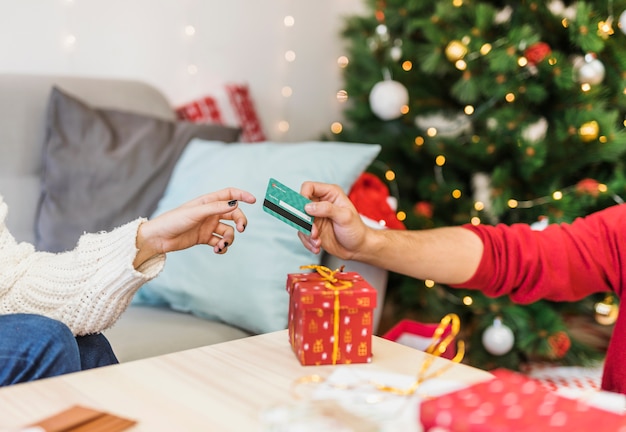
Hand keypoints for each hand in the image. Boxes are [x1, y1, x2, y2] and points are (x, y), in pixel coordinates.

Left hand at [133, 187, 255, 267]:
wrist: (158, 238)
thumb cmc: (174, 220)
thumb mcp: (196, 212)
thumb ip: (216, 208)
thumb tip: (235, 204)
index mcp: (208, 201)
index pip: (229, 194)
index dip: (242, 195)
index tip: (253, 200)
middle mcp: (210, 213)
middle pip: (233, 215)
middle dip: (240, 222)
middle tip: (241, 229)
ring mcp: (208, 226)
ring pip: (228, 231)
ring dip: (229, 239)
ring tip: (221, 246)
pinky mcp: (205, 239)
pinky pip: (220, 242)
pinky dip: (222, 248)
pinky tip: (217, 250)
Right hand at [297, 181, 369, 259]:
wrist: (358, 248)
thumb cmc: (356, 230)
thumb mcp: (345, 217)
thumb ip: (327, 209)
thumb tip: (308, 207)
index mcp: (330, 194)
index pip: (309, 187)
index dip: (302, 195)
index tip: (304, 210)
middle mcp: (321, 203)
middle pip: (300, 205)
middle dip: (304, 221)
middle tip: (314, 232)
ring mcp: (316, 217)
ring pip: (300, 221)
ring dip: (307, 234)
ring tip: (318, 242)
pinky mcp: (313, 229)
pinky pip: (303, 233)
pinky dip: (307, 241)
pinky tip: (317, 246)